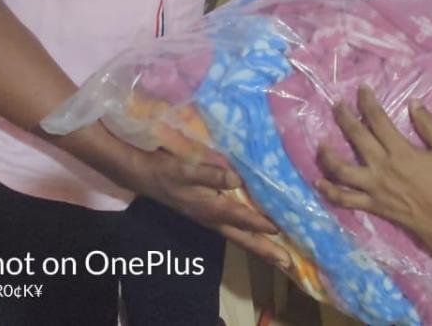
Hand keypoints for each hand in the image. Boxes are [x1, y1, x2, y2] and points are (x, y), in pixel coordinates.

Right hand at [121, 135, 289, 266]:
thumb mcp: (187, 168)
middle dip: (264, 250)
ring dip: (258, 246)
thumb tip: (236, 179)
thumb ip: (212, 174)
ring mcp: (209, 218)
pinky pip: (233, 228)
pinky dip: (248, 233)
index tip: (280, 230)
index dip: (260, 223)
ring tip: (277, 255)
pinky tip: (257, 232)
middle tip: (286, 263)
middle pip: (243, 238)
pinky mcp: (208, 213)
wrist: (145, 175)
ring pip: (239, 236)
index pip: (241, 218)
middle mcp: (212, 218)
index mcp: (210, 207)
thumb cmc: (167, 169)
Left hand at [316, 85, 431, 257]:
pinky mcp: (371, 205)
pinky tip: (319, 182)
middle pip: (356, 137)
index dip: (367, 102)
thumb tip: (413, 102)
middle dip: (343, 117)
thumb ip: (428, 125)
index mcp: (400, 151)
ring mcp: (373, 187)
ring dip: (327, 155)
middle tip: (336, 105)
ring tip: (321, 143)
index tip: (361, 89)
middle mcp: (382, 167)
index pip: (377, 120)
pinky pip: (345, 199)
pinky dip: (329, 191)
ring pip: (341, 170)